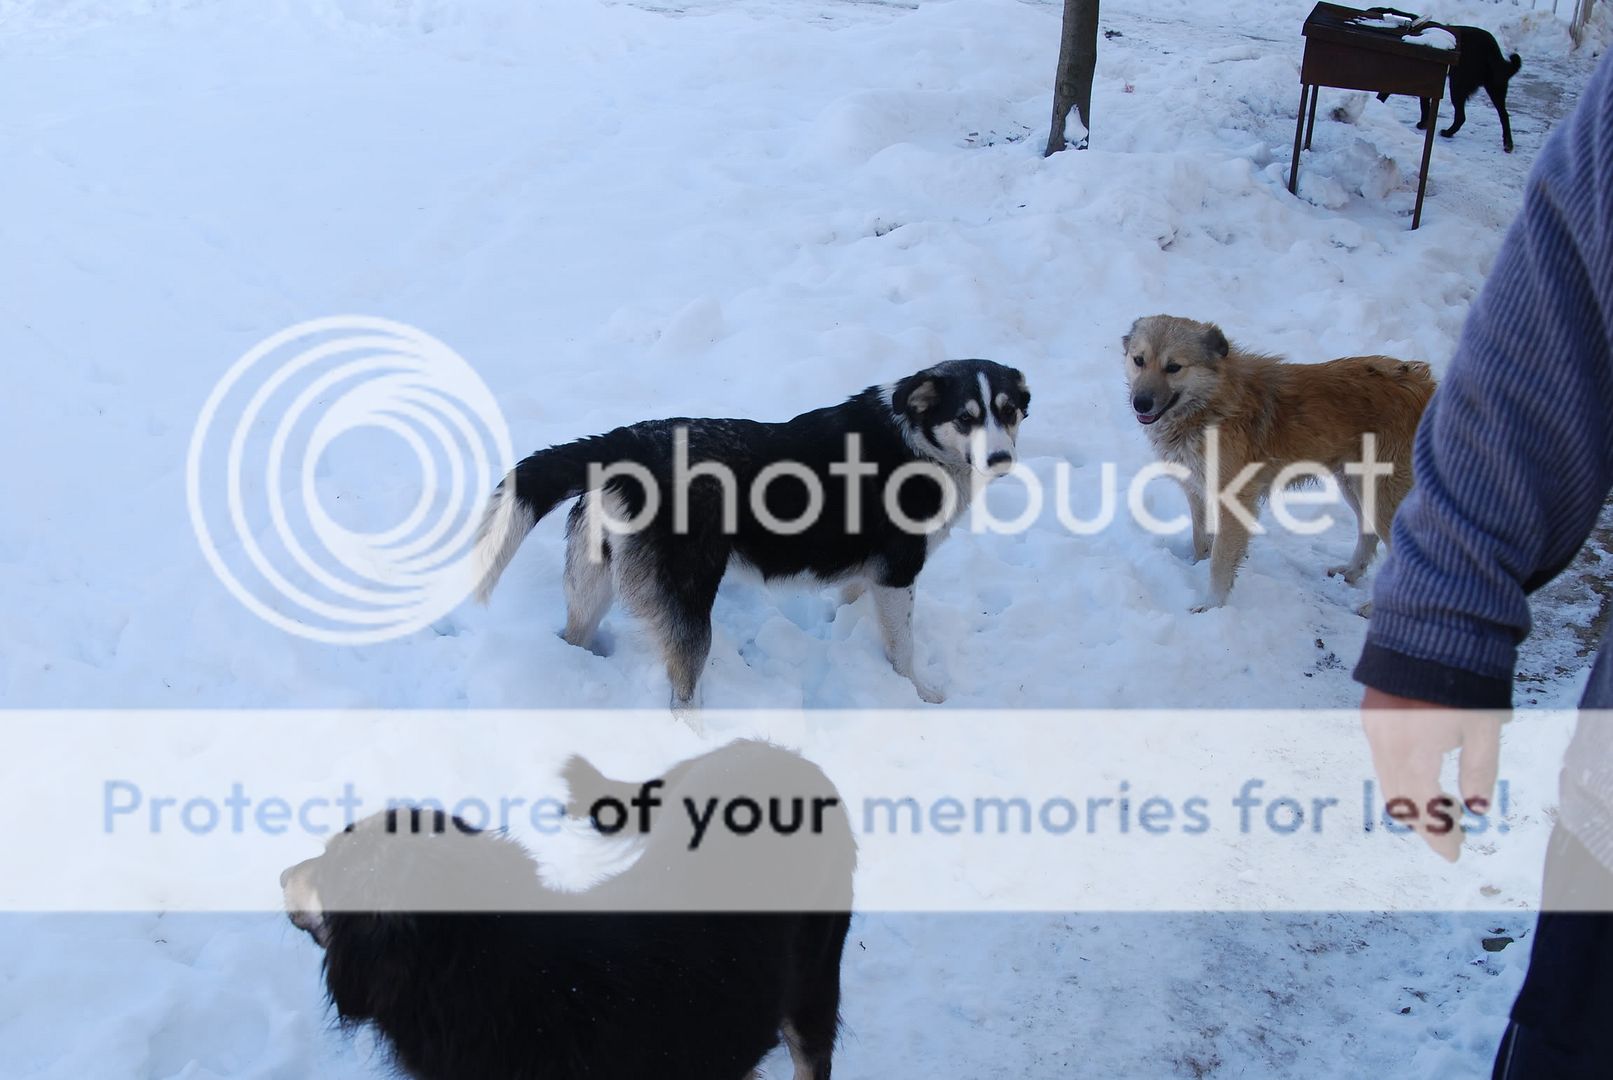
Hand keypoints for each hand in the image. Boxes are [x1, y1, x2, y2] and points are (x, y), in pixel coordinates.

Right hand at [1360, 688, 1501, 860]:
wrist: (1431, 628)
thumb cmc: (1465, 680)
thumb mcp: (1484, 729)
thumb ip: (1480, 771)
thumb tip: (1478, 808)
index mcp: (1416, 754)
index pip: (1424, 809)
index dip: (1439, 836)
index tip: (1454, 853)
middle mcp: (1387, 746)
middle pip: (1399, 799)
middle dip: (1423, 822)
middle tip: (1449, 834)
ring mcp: (1374, 729)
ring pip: (1387, 780)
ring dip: (1409, 800)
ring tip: (1438, 806)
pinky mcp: (1371, 715)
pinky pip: (1381, 759)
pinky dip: (1398, 776)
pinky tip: (1419, 775)